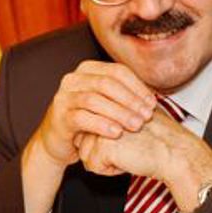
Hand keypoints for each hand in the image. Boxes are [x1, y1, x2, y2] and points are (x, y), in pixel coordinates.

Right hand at [20, 60, 158, 212]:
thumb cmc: (86, 122)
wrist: (57, 142)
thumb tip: (153, 98)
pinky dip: (102, 124)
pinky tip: (116, 133)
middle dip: (130, 100)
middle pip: (107, 83)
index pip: (117, 71)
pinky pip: (82, 117)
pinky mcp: (59, 117)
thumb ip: (123, 97)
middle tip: (146, 116)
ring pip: (95, 100)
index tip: (152, 104)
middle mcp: (73, 79)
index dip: (137, 87)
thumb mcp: (106, 105)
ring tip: (135, 125)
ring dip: (119, 113)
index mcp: (87, 70)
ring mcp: (64, 97)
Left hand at [76, 112, 211, 212]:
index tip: (129, 140)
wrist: (174, 150)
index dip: (106, 145)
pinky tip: (130, 159)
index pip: (88, 132)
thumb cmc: (157, 139)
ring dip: (107, 162)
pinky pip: (93, 166)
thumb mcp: (129, 122)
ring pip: (86, 156)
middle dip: (104, 154)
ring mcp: (101, 126)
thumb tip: (83, 135)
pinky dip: (111, 170)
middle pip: (83, 144)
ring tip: (130, 152)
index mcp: (108, 104)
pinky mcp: (102, 144)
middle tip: (130, 148)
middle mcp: (102, 112)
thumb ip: (106, 123)